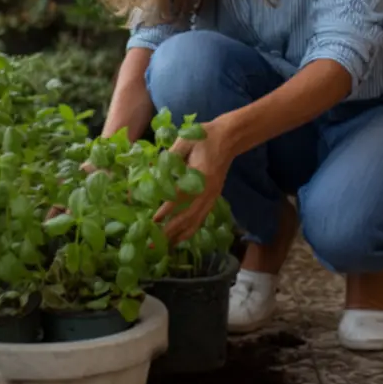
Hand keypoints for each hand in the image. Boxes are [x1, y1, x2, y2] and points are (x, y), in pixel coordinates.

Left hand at [154, 122, 233, 244]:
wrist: (229, 138)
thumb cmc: (205, 136)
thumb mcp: (186, 140)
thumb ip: (171, 156)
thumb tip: (153, 172)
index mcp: (201, 175)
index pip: (182, 196)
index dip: (168, 209)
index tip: (154, 220)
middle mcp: (208, 190)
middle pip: (189, 216)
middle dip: (171, 230)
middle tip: (154, 243)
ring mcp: (212, 196)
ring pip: (196, 221)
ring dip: (180, 235)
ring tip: (165, 246)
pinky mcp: (213, 197)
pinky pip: (201, 218)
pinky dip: (190, 229)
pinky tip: (180, 237)